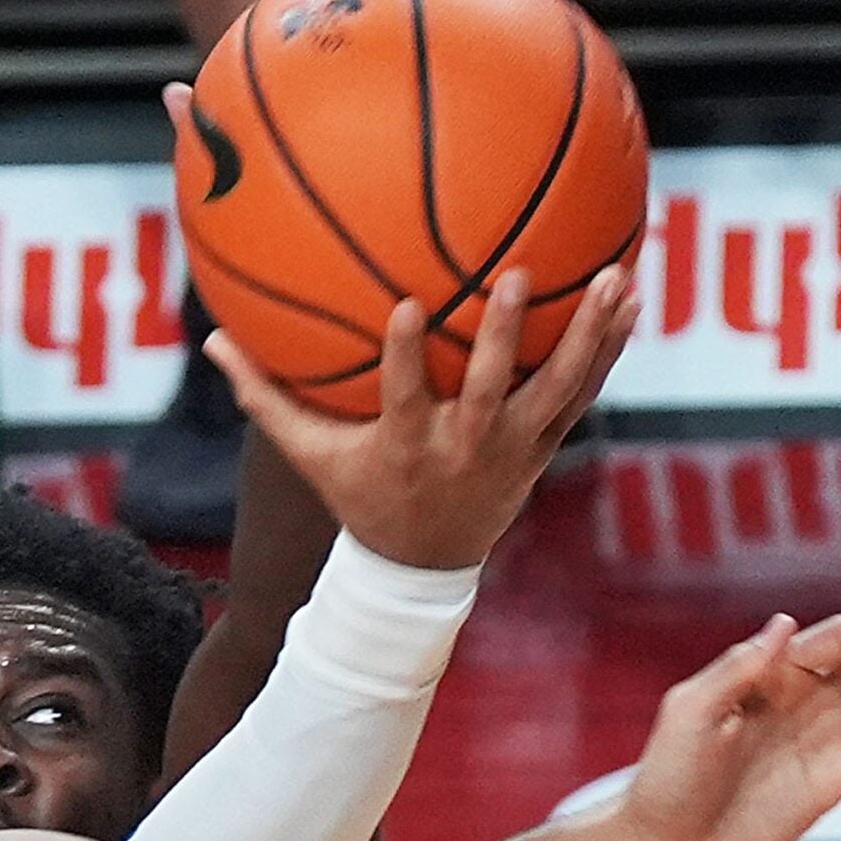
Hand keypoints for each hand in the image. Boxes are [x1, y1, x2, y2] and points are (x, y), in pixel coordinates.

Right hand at [201, 268, 636, 571]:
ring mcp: (512, 449)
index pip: (404, 397)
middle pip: (489, 388)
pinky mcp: (543, 447)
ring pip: (556, 387)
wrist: (423, 566)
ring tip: (614, 278)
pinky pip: (582, 393)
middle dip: (501, 334)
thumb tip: (211, 339)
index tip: (405, 306)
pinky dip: (607, 350)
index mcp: (407, 446)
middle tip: (514, 274)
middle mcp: (465, 447)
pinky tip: (629, 302)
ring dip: (586, 334)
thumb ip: (266, 397)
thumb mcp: (311, 456)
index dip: (403, 355)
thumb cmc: (360, 494)